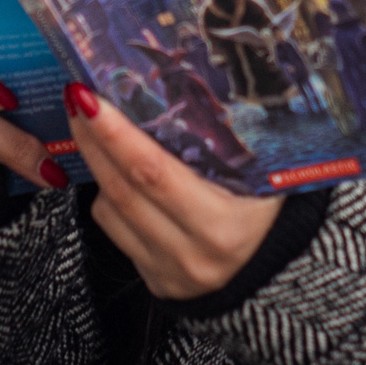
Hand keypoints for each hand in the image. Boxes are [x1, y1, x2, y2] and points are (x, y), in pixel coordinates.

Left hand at [65, 83, 279, 298]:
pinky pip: (116, 232)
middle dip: (92, 139)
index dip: (116, 134)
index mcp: (223, 227)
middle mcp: (192, 256)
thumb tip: (191, 81)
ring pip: (109, 211)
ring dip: (95, 166)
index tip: (90, 98)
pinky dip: (111, 198)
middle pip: (121, 189)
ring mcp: (170, 273)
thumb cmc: (279, 217)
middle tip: (77, 99)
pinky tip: (119, 174)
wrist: (288, 281)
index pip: (152, 172)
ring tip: (92, 128)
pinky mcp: (156, 283)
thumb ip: (233, 142)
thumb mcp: (267, 180)